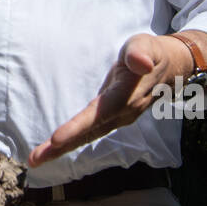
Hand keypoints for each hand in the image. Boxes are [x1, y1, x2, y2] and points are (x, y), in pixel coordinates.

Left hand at [27, 33, 188, 166]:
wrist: (172, 68)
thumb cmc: (152, 53)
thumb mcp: (146, 45)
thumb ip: (139, 53)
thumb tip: (139, 62)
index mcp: (126, 96)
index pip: (98, 114)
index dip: (77, 127)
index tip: (55, 139)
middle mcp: (121, 113)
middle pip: (88, 133)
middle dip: (61, 147)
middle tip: (34, 160)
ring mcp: (117, 119)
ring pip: (87, 136)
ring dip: (61, 150)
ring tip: (35, 159)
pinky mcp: (112, 118)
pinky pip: (89, 132)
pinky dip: (71, 142)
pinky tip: (53, 149)